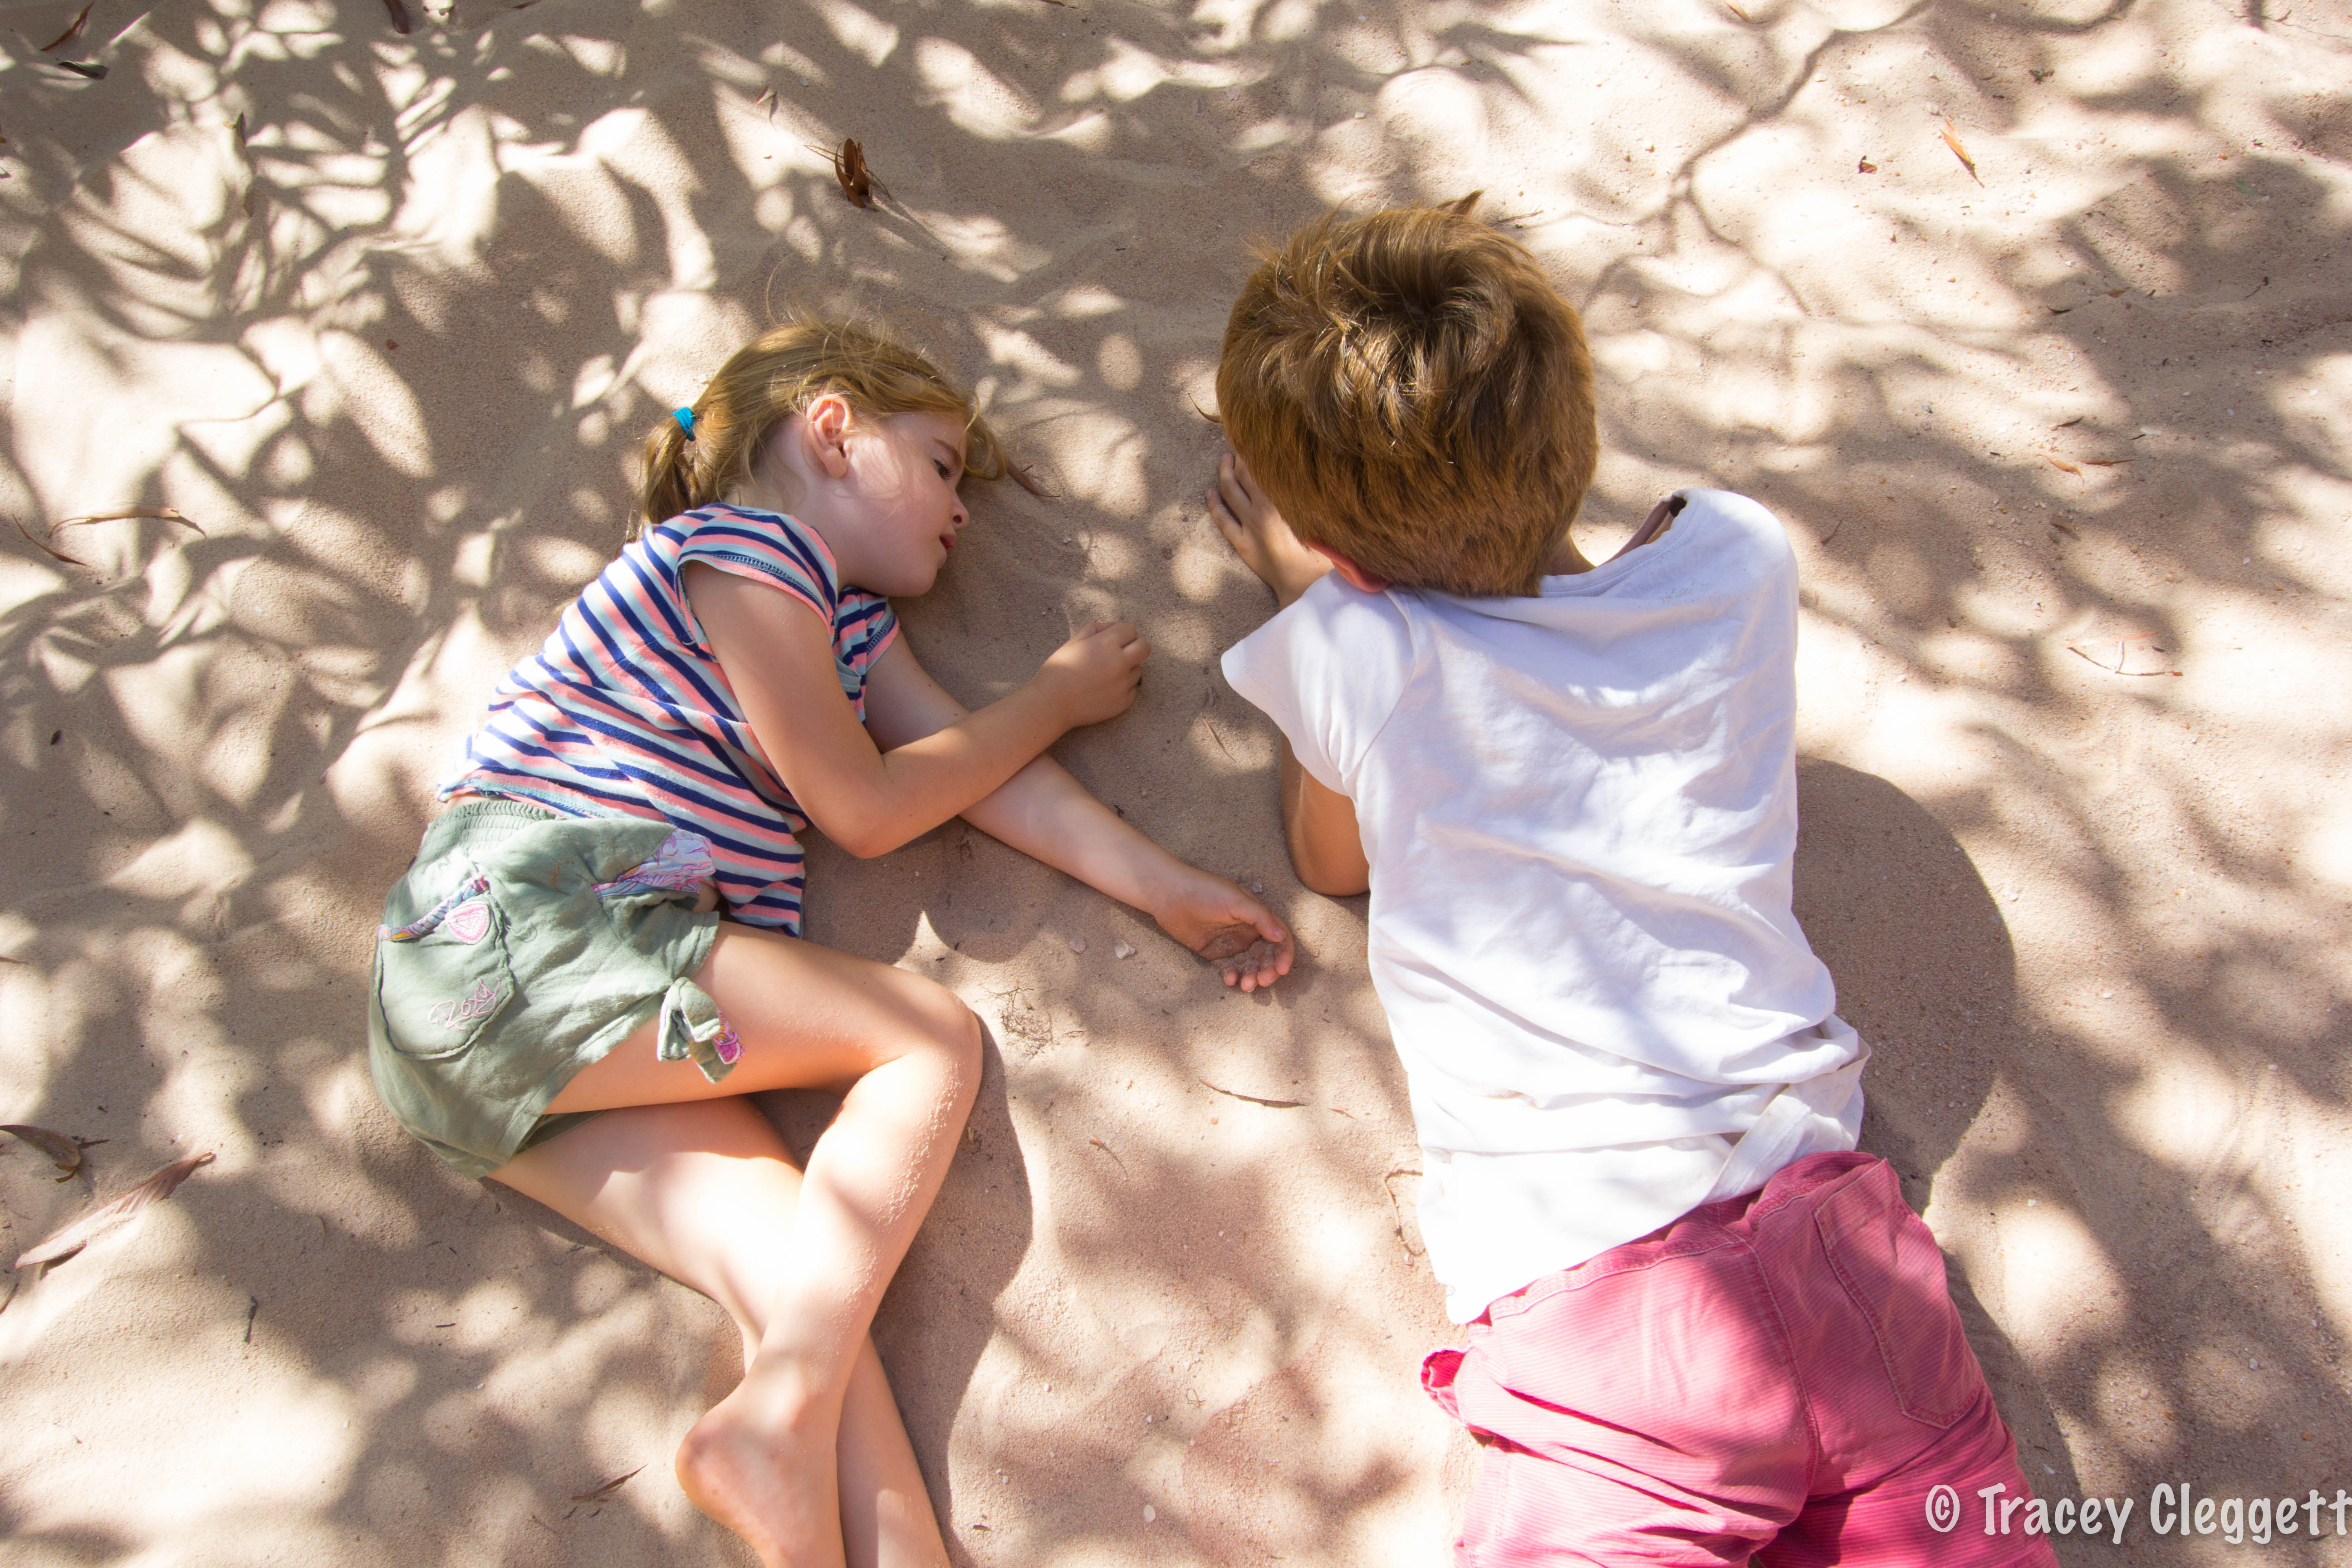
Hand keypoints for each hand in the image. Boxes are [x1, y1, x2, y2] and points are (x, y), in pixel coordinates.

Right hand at [1032, 620, 1148, 727]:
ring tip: (1105, 675)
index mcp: (1106, 644)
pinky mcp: (1123, 702)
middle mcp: (1119, 663)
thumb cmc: (1057, 671)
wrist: (1051, 704)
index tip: (1112, 640)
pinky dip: (1122, 688)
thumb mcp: (1072, 642)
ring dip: (1127, 669)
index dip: (1121, 633)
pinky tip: (1105, 690)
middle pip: (1145, 647)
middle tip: (1119, 653)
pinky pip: (1132, 690)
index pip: (1131, 630)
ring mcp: (1123, 684)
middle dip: (1134, 647)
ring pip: (1138, 670)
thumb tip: (1111, 627)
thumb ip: (1094, 629)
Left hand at [1149, 863, 1294, 991]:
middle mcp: (1247, 931)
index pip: (1279, 938)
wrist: (1170, 895)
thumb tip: (1280, 937)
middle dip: (1268, 970)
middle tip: (1263, 981)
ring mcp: (1231, 943)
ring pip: (1248, 965)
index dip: (1284, 954)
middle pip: (1266, 956)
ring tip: (1246, 985)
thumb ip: (1260, 918)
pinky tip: (1230, 979)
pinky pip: (1227, 968)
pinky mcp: (1214, 953)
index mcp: (1257, 917)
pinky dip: (1232, 975)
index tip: (1282, 969)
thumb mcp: (1237, 901)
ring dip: (1251, 976)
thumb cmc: (1206, 891)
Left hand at [1207, 452, 1330, 607]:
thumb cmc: (1321, 556)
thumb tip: (1308, 474)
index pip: (1261, 471)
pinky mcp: (1242, 545)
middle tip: (1237, 443)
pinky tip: (1209, 492)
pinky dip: (1214, 505)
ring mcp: (1247, 530)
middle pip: (1243, 477)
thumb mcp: (1320, 522)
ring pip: (1230, 494)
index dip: (1254, 452)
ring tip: (1224, 459)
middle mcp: (1259, 513)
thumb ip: (1310, 499)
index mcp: (1279, 505)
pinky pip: (1222, 520)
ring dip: (1224, 474)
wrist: (1305, 589)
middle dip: (1238, 458)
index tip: (1253, 436)